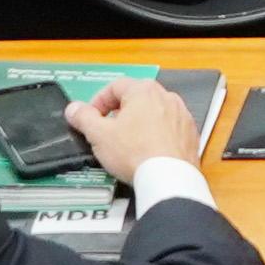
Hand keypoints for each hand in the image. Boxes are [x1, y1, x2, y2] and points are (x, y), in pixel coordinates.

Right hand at [75, 76, 202, 183]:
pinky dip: (156, 135)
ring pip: (154, 112)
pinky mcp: (190, 133)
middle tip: (107, 130)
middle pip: (136, 98)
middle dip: (118, 112)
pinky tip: (147, 152)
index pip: (115, 86)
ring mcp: (181, 115)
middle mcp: (166, 97)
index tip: (91, 116)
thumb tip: (74, 109)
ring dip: (138, 123)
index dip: (98, 101)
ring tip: (127, 143)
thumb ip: (84, 118)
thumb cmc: (136, 154)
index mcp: (143, 91)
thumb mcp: (99, 135)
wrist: (169, 178)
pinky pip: (168, 128)